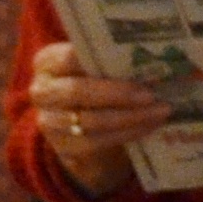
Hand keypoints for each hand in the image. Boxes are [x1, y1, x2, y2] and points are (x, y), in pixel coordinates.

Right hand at [25, 37, 171, 194]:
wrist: (85, 128)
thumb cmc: (98, 87)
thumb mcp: (99, 69)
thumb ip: (113, 61)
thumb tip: (155, 55)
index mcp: (47, 63)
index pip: (68, 57)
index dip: (98, 59)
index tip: (132, 60)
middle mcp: (41, 91)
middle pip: (77, 92)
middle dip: (118, 94)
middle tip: (151, 94)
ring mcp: (48, 122)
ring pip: (90, 121)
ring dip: (130, 117)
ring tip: (160, 111)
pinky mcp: (63, 147)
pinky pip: (96, 142)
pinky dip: (127, 133)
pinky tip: (150, 126)